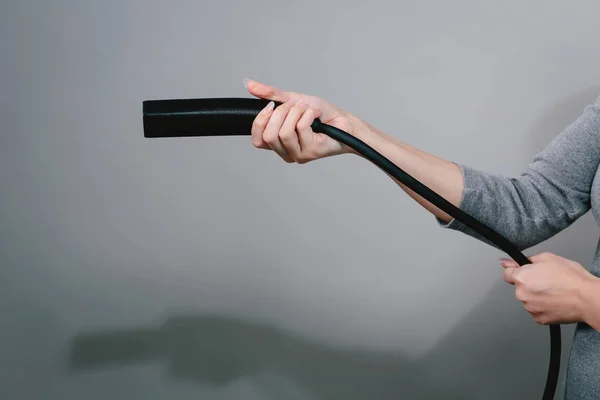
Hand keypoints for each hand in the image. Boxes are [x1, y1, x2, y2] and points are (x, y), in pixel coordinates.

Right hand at [244, 78, 358, 162]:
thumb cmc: (320, 114)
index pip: (257, 140)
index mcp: (277, 144)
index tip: (272, 106)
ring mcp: (298, 155)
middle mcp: (286, 152)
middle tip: (295, 107)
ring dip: (296, 113)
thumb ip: (270, 94)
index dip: (260, 121)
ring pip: (283, 133)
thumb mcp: (291, 100)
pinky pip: (300, 129)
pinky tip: (315, 116)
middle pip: (268, 135)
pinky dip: (307, 115)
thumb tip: (248, 84)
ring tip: (306, 110)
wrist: (343, 120)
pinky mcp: (310, 152)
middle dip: (281, 114)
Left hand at [500, 252, 596, 324]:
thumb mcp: (548, 258)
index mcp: (521, 278)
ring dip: (537, 296)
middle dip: (530, 284)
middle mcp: (522, 294)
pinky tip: (555, 301)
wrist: (587, 298)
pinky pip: (537, 310)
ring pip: (529, 299)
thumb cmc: (571, 278)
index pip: (507, 274)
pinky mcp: (539, 319)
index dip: (516, 271)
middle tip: (547, 281)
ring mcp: (530, 308)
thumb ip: (526, 260)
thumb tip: (508, 262)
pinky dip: (543, 307)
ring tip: (554, 291)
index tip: (524, 272)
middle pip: (519, 287)